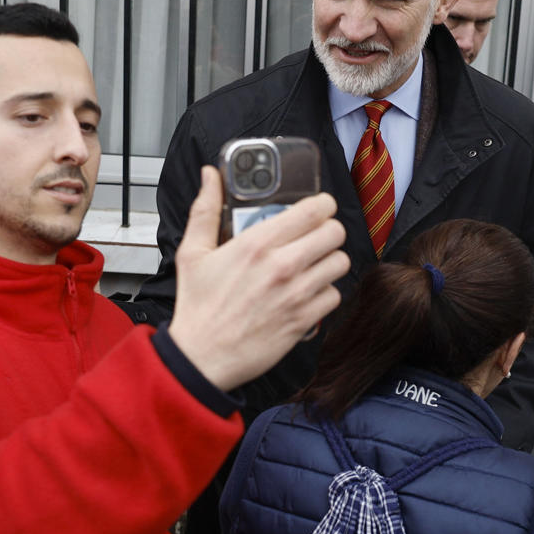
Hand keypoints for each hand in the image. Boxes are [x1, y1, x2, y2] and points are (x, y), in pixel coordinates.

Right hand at [167, 166, 348, 392]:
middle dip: (328, 232)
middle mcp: (282, 266)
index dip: (322, 205)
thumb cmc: (198, 307)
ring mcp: (297, 294)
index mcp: (257, 243)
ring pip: (340, 263)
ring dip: (329, 262)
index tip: (316, 209)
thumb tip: (210, 176)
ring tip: (313, 265)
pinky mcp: (304, 320)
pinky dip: (325, 294)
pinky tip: (308, 294)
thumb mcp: (193, 252)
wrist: (202, 357)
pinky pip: (334, 296)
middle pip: (335, 232)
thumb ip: (205, 209)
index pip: (313, 209)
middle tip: (316, 238)